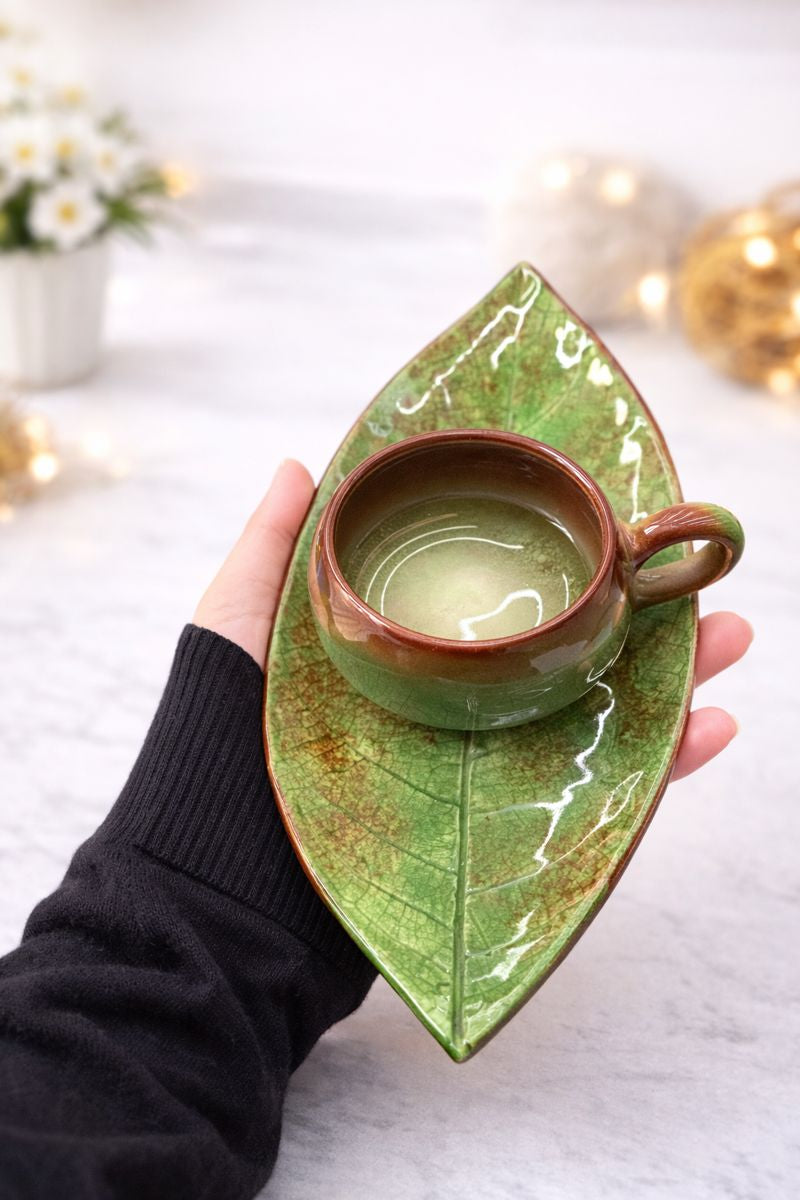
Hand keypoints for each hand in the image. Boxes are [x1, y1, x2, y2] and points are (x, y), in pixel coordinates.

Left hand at [194, 460, 752, 780]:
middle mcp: (452, 710)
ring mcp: (478, 772)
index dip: (559, 566)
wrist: (222, 888)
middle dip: (636, 620)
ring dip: (669, 680)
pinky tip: (707, 728)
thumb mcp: (237, 627)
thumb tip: (302, 462)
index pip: (497, 603)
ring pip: (592, 717)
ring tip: (725, 639)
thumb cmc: (217, 746)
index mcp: (407, 659)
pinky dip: (657, 768)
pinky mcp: (498, 834)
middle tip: (697, 587)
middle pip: (562, 654)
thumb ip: (271, 551)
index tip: (613, 524)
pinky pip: (592, 799)